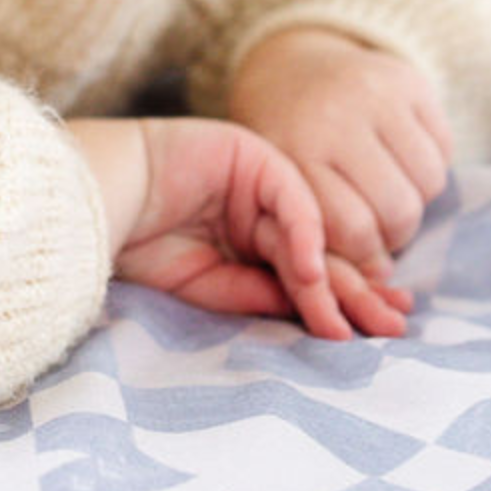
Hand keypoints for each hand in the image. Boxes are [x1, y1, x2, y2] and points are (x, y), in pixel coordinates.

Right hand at [120, 115, 410, 339]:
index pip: (303, 276)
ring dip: (337, 277)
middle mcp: (259, 212)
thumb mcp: (208, 287)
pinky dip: (304, 238)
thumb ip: (261, 294)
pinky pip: (292, 200)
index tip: (373, 335)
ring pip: (313, 233)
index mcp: (246, 243)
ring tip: (364, 317)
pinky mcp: (254, 155)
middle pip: (320, 254)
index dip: (339, 304)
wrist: (97, 198)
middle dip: (357, 291)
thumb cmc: (138, 245)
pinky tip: (311, 275)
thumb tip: (325, 319)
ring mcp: (259, 182)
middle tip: (394, 323)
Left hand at [226, 27, 452, 283]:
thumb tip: (378, 284)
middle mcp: (335, 116)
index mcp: (293, 150)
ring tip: (389, 198)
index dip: (366, 259)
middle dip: (396, 236)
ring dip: (416, 202)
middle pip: (398, 211)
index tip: (364, 265)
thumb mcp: (281, 187)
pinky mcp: (409, 79)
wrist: (292, 68)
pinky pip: (444, 148)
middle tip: (381, 233)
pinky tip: (400, 161)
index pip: (351, 230)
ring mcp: (376, 92)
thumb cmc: (284, 145)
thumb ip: (315, 237)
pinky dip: (428, 167)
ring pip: (428, 183)